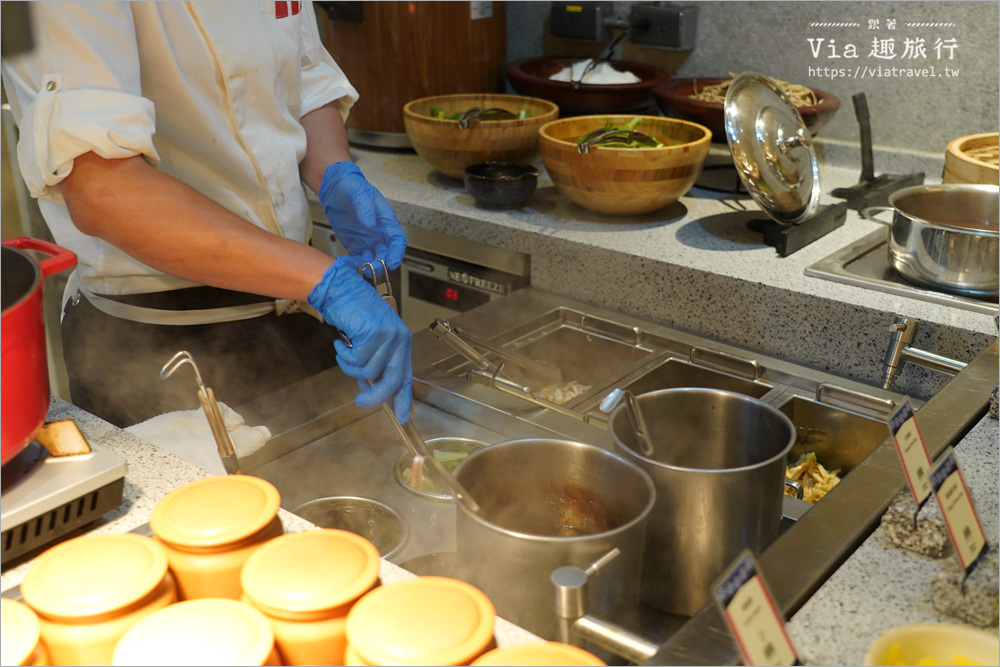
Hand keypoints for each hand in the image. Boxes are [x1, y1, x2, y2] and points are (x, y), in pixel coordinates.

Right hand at [307, 256, 412, 421]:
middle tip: (360, 402)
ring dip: (349, 367)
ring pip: (368, 371)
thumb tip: (367, 388)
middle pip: (392, 381)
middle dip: (375, 396)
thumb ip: (371, 364)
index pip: (406, 377)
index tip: (403, 418)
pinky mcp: (374, 333)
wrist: (341, 289)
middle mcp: (400, 340)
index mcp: (401, 344)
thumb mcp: (367, 342)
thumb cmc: (353, 314)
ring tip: (343, 352)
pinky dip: (344, 354)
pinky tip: (340, 342)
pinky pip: (356, 359)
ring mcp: (389, 336)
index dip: (405, 399)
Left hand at [319, 162, 406, 269]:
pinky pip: (358, 259)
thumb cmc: (352, 187)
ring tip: (360, 270)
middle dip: (382, 263)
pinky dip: (355, 265)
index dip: (397, 252)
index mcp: (386, 221)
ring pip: (373, 259)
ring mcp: (368, 241)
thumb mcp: (359, 192)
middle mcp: (380, 234)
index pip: (397, 239)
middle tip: (373, 269)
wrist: (336, 189)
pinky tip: (347, 264)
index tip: (392, 263)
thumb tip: (370, 224)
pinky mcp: (355, 245)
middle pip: (386, 253)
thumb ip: (365, 207)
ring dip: (369, 267)